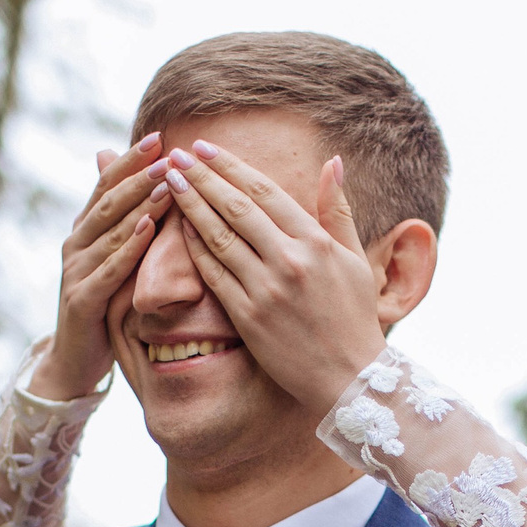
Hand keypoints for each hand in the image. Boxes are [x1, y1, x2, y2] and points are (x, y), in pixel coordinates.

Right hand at [34, 135, 175, 401]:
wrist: (75, 359)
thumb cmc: (103, 304)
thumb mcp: (114, 258)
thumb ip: (124, 222)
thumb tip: (134, 185)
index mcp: (84, 229)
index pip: (105, 184)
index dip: (130, 160)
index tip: (159, 136)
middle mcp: (76, 244)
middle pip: (108, 201)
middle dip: (138, 175)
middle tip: (167, 152)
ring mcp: (76, 271)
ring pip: (109, 231)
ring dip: (139, 204)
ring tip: (167, 183)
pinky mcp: (82, 300)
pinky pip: (109, 269)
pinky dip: (129, 247)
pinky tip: (148, 229)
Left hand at [158, 141, 394, 410]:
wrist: (350, 378)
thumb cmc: (355, 318)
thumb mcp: (356, 259)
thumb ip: (338, 210)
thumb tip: (332, 161)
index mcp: (315, 242)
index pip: (264, 192)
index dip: (231, 167)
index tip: (206, 148)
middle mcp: (289, 261)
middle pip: (235, 208)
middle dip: (203, 178)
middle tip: (177, 156)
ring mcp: (266, 290)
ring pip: (219, 238)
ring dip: (191, 207)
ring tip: (170, 183)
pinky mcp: (248, 318)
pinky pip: (214, 276)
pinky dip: (194, 250)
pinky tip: (178, 229)